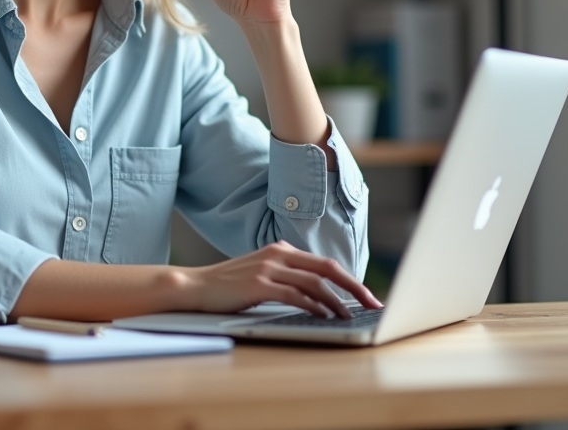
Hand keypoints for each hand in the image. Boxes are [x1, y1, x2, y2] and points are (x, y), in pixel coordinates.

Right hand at [181, 241, 382, 317]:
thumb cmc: (229, 285)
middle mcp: (278, 254)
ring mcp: (268, 268)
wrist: (195, 286)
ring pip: (314, 282)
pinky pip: (294, 294)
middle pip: (327, 268)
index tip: (366, 295)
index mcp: (281, 250)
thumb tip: (318, 296)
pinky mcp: (258, 284)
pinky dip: (313, 305)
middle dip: (353, 286)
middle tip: (372, 302)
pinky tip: (324, 315)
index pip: (324, 263)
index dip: (349, 279)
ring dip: (336, 301)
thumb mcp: (262, 274)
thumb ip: (287, 277)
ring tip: (349, 316)